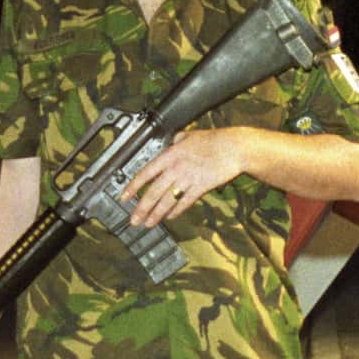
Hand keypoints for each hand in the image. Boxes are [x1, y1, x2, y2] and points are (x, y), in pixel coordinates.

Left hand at [122, 128, 246, 227]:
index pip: (145, 173)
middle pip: (153, 192)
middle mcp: (175, 169)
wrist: (234, 148)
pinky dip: (176, 211)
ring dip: (156, 214)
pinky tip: (170, 217)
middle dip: (141, 208)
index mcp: (170, 155)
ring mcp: (188, 179)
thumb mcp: (189, 134)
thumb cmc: (214, 140)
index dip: (132, 187)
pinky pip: (184, 203)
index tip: (124, 197)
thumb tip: (170, 142)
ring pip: (167, 201)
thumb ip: (176, 140)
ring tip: (148, 223)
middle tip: (133, 220)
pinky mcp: (200, 187)